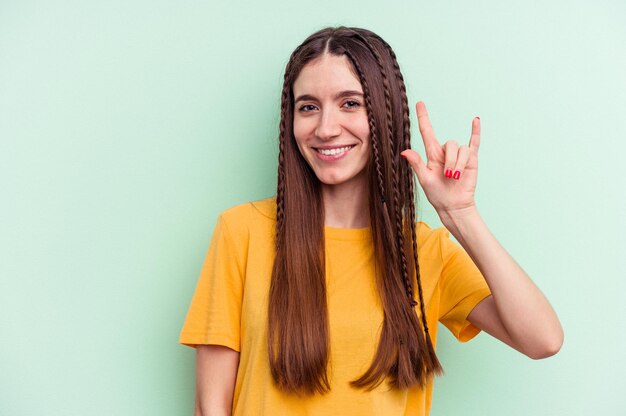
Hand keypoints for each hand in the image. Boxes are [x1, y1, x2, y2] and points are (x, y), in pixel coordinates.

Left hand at [401, 101, 480, 215]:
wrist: (453, 205)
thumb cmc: (437, 194)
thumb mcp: (424, 179)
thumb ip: (416, 164)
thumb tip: (405, 151)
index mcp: (432, 154)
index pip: (427, 132)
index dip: (423, 117)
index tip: (419, 103)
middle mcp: (445, 152)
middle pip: (450, 144)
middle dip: (450, 161)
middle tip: (448, 176)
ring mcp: (459, 155)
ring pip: (461, 149)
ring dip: (458, 163)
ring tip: (455, 177)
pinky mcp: (471, 159)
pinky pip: (474, 142)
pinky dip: (475, 132)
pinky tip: (475, 120)